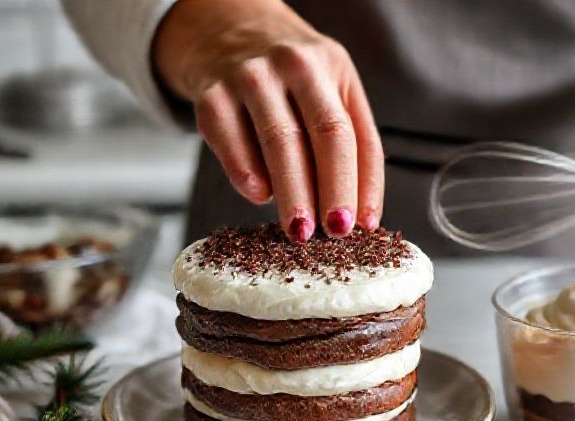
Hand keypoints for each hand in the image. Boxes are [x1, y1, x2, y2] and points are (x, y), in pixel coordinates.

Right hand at [153, 0, 382, 240]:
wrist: (225, 34)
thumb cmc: (290, 79)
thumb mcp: (332, 92)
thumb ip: (352, 145)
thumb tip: (362, 217)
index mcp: (331, 66)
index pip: (354, 133)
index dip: (361, 183)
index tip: (362, 224)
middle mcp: (293, 66)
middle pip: (323, 134)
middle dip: (331, 189)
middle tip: (334, 232)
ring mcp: (249, 77)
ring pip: (279, 141)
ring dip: (291, 191)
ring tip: (299, 229)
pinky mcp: (211, 96)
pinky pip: (230, 140)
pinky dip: (245, 172)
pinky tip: (258, 195)